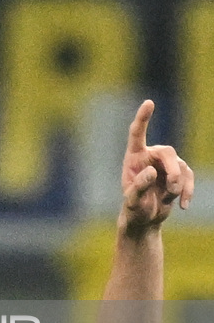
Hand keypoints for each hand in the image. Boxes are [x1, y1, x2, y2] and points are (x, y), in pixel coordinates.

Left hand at [121, 99, 193, 229]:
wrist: (144, 220)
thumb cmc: (134, 209)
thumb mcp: (133, 201)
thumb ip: (139, 186)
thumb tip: (152, 171)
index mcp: (134, 157)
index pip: (137, 134)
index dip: (143, 118)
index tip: (149, 103)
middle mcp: (150, 156)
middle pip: (168, 153)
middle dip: (173, 170)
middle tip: (172, 188)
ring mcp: (165, 164)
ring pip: (180, 166)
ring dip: (177, 185)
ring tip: (168, 199)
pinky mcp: (178, 173)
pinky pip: (188, 177)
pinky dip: (188, 191)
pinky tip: (184, 205)